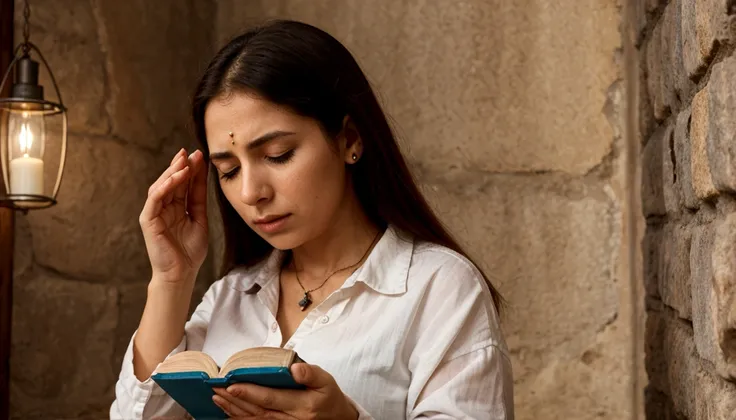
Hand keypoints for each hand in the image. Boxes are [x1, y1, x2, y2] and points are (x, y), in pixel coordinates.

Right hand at [139, 148, 208, 283]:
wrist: (182, 273)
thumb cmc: (190, 250)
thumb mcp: (199, 217)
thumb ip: (198, 196)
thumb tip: (202, 173)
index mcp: (175, 207)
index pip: (182, 183)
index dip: (190, 169)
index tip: (200, 155)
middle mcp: (163, 207)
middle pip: (170, 181)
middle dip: (180, 165)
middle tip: (191, 152)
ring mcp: (154, 212)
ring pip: (161, 186)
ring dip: (172, 172)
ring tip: (185, 161)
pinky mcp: (148, 220)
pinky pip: (155, 199)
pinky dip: (165, 186)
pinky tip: (176, 177)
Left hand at [212, 363, 358, 419]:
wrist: (336, 419)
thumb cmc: (328, 396)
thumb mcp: (326, 381)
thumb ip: (311, 374)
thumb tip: (295, 368)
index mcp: (302, 405)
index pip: (271, 398)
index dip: (250, 392)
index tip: (232, 384)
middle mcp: (290, 419)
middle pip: (257, 410)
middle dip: (235, 400)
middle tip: (216, 388)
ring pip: (254, 419)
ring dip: (233, 409)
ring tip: (217, 398)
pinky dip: (240, 419)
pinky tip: (227, 412)